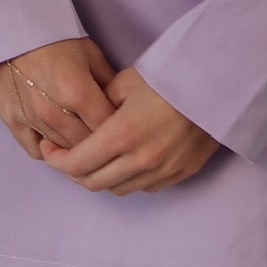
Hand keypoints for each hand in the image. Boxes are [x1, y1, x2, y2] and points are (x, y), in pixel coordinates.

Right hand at [0, 36, 119, 159]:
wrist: (8, 27)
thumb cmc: (52, 38)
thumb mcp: (89, 51)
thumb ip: (109, 81)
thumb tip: (124, 104)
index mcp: (78, 92)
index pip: (107, 128)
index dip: (118, 129)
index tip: (121, 125)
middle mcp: (54, 112)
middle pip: (86, 145)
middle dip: (99, 142)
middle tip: (103, 133)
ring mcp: (31, 120)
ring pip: (62, 151)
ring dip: (74, 147)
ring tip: (80, 134)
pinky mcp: (12, 123)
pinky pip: (35, 151)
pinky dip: (48, 149)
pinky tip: (54, 138)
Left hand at [36, 66, 221, 193]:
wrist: (217, 86)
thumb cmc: (169, 77)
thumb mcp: (126, 82)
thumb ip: (100, 104)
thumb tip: (85, 118)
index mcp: (122, 135)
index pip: (77, 164)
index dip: (56, 161)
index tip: (48, 151)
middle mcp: (141, 160)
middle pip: (93, 182)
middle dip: (73, 171)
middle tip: (66, 155)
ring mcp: (162, 172)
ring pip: (117, 189)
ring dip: (101, 177)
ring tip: (95, 159)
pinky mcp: (180, 174)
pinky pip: (143, 187)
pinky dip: (128, 178)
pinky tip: (126, 161)